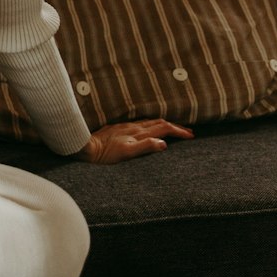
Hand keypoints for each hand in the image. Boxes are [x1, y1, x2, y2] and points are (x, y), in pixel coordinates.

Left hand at [78, 118, 193, 162]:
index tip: (191, 136)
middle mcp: (133, 127)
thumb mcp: (126, 153)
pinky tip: (150, 130)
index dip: (178, 131)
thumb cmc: (105, 154)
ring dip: (164, 125)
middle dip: (175, 127)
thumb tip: (164, 144)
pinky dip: (152, 126)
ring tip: (173, 129)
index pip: (163, 128)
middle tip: (188, 132)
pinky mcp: (119, 128)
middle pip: (159, 123)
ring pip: (150, 122)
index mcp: (138, 133)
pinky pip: (141, 125)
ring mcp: (126, 127)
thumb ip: (145, 147)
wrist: (86, 147)